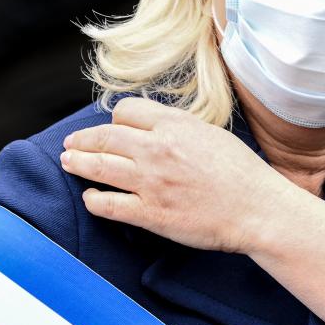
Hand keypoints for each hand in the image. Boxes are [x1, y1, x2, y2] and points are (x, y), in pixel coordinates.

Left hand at [58, 96, 293, 254]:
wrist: (256, 208)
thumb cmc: (241, 172)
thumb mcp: (211, 133)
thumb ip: (178, 127)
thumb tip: (154, 127)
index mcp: (175, 125)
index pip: (126, 111)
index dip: (116, 119)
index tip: (114, 128)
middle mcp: (157, 149)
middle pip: (104, 136)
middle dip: (82, 139)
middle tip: (72, 144)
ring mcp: (151, 182)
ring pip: (98, 166)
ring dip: (78, 163)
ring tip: (68, 162)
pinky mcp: (150, 213)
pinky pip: (108, 205)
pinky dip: (93, 200)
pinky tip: (91, 197)